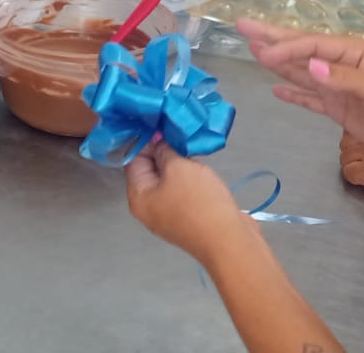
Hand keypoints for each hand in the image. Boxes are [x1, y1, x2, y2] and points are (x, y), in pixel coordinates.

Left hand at [125, 137, 253, 262]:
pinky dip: (190, 177)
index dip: (146, 139)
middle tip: (179, 132)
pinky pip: (183, 190)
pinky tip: (201, 166)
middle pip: (150, 169)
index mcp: (138, 197)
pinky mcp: (188, 218)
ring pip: (169, 179)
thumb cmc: (199, 202)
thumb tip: (159, 143)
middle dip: (163, 150)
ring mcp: (169, 215)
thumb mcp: (178, 167)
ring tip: (192, 146)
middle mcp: (149, 208)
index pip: (133, 159)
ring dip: (179, 163)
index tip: (162, 123)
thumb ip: (164, 150)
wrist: (230, 241)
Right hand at [239, 22, 363, 164]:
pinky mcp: (338, 109)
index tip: (263, 52)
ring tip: (252, 50)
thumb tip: (309, 67)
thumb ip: (342, 79)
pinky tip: (276, 88)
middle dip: (272, 39)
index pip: (312, 46)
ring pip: (301, 72)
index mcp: (353, 52)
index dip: (286, 47)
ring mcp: (337, 87)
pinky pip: (310, 98)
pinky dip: (293, 93)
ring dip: (277, 62)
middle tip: (242, 25)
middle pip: (301, 50)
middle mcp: (341, 65)